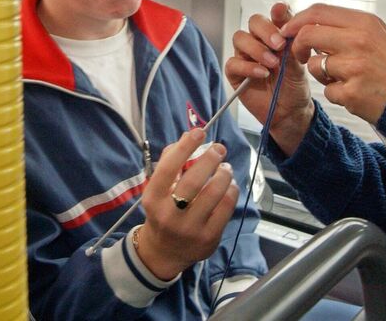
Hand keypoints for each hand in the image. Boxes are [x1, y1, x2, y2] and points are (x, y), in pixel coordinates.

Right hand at [137, 130, 237, 279]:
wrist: (163, 252)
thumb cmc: (163, 211)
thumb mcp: (158, 189)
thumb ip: (170, 162)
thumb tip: (188, 135)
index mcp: (153, 199)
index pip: (168, 169)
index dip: (184, 147)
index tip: (199, 132)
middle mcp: (169, 215)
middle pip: (194, 181)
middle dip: (211, 159)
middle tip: (219, 148)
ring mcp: (190, 228)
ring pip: (214, 193)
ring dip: (224, 174)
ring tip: (225, 168)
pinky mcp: (209, 237)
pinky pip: (227, 207)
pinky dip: (232, 190)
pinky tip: (229, 186)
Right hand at [225, 3, 314, 155]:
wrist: (289, 112)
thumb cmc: (294, 87)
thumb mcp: (298, 65)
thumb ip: (292, 46)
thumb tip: (290, 28)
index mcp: (277, 35)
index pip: (275, 16)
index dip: (277, 12)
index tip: (281, 11)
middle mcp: (260, 41)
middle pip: (254, 22)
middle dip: (266, 30)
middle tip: (279, 44)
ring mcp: (246, 55)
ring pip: (240, 38)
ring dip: (257, 49)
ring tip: (272, 63)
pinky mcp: (235, 72)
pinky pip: (233, 63)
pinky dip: (248, 67)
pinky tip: (261, 73)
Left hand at [280, 4, 385, 123]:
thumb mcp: (377, 35)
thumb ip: (347, 26)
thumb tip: (311, 22)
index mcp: (365, 23)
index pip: (318, 12)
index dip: (297, 20)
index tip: (288, 29)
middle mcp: (359, 41)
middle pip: (307, 35)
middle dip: (297, 46)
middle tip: (300, 55)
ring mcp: (354, 67)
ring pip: (314, 65)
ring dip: (321, 73)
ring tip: (344, 77)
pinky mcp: (351, 92)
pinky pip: (327, 91)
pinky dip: (336, 93)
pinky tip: (355, 92)